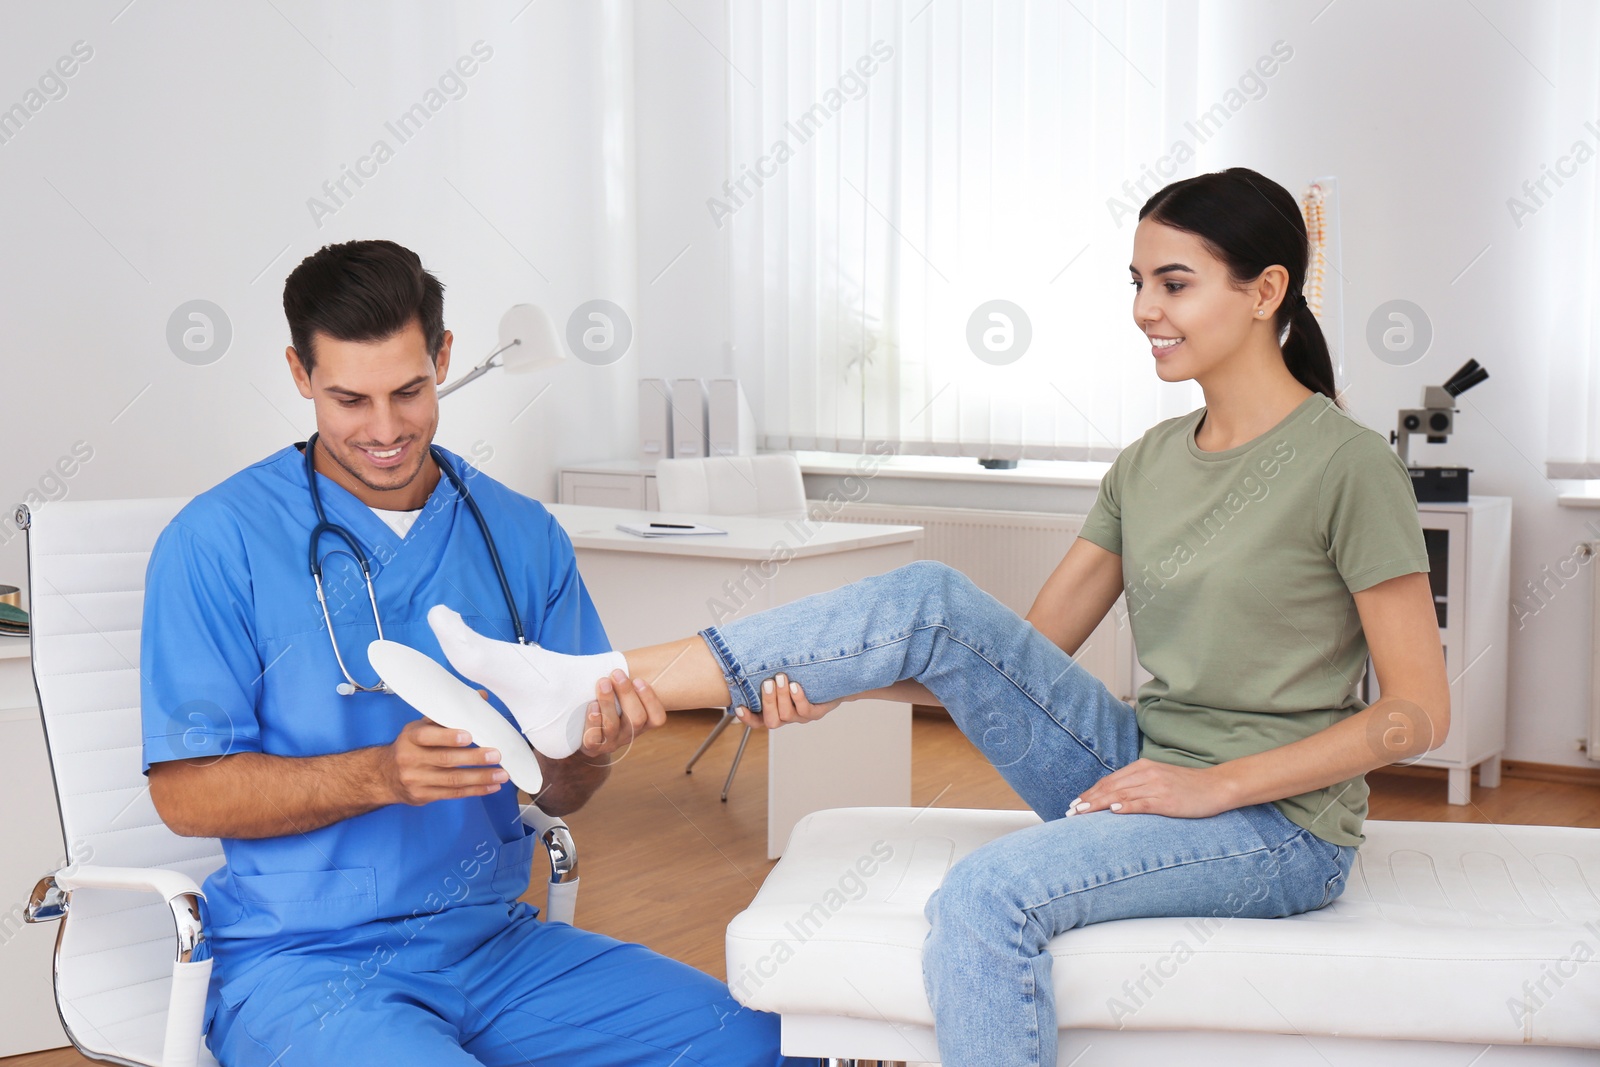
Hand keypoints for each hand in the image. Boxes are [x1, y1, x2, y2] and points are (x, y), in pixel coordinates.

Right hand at [379, 713, 508, 805]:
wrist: (385, 775)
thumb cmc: (412, 746)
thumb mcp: (422, 726)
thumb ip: (449, 714)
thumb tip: (480, 698)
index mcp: (411, 737)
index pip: (428, 735)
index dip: (449, 736)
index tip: (469, 736)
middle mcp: (411, 758)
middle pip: (445, 760)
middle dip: (474, 758)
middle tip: (496, 755)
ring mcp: (416, 780)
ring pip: (452, 780)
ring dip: (481, 777)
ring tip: (502, 775)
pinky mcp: (423, 796)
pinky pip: (453, 794)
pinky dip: (475, 790)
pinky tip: (491, 786)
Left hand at [579, 669, 667, 757]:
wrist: (584, 737)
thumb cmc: (607, 710)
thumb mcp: (622, 700)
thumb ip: (624, 686)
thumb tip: (620, 663)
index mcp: (642, 724)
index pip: (657, 718)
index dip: (650, 699)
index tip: (638, 680)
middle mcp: (629, 734)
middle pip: (636, 719)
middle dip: (626, 694)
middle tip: (617, 673)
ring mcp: (611, 742)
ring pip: (613, 725)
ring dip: (608, 702)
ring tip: (602, 683)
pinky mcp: (593, 746)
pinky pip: (594, 737)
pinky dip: (593, 721)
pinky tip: (592, 706)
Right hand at [734, 673, 842, 730]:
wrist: (831, 677)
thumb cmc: (800, 674)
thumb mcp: (781, 672)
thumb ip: (764, 669)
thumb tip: (746, 653)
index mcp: (773, 710)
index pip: (756, 721)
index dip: (747, 718)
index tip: (739, 706)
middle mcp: (785, 715)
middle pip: (770, 721)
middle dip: (767, 701)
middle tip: (767, 682)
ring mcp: (800, 716)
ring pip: (787, 715)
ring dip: (782, 697)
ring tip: (781, 678)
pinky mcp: (816, 712)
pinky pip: (805, 711)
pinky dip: (798, 699)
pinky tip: (796, 686)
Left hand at [1065, 758, 1238, 819]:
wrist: (1217, 786)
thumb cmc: (1188, 786)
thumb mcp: (1159, 779)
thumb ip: (1138, 785)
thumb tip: (1114, 800)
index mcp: (1142, 767)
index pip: (1109, 781)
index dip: (1089, 792)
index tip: (1074, 804)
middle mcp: (1146, 773)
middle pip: (1109, 787)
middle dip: (1087, 800)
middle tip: (1070, 812)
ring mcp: (1156, 786)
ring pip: (1120, 795)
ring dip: (1098, 805)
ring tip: (1081, 814)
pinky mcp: (1167, 800)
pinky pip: (1142, 803)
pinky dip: (1125, 806)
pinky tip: (1112, 811)